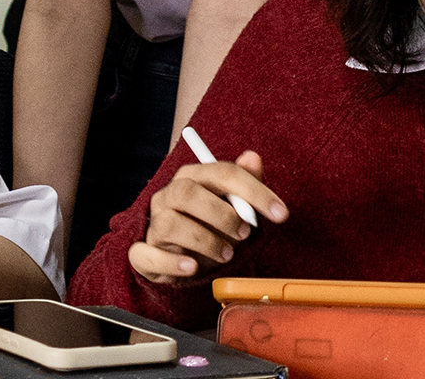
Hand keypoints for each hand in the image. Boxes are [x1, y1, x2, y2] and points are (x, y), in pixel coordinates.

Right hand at [127, 149, 287, 284]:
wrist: (179, 259)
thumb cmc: (209, 227)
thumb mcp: (232, 207)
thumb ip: (244, 184)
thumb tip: (253, 158)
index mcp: (192, 178)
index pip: (221, 172)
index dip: (254, 191)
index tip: (281, 213)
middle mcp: (168, 196)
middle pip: (187, 192)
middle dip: (222, 214)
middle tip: (244, 233)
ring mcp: (154, 224)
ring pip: (170, 224)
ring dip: (204, 241)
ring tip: (225, 254)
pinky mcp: (143, 253)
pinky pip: (148, 254)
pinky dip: (172, 262)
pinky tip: (191, 267)